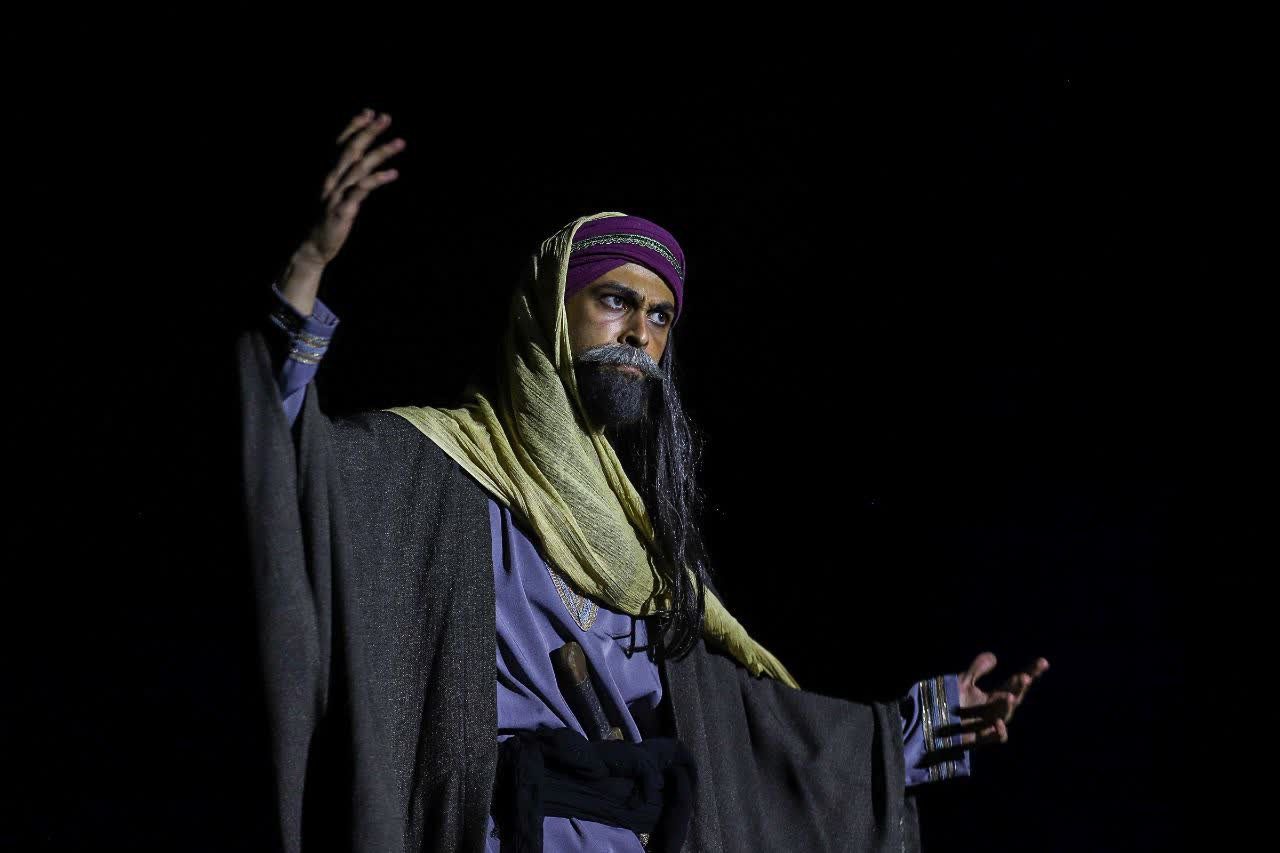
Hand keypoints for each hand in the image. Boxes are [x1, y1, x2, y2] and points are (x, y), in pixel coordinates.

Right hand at [295, 108, 405, 267]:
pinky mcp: (343, 210)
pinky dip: (377, 179)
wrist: (313, 247)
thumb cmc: (327, 219)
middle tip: (386, 117)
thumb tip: (365, 162)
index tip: (370, 112)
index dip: (354, 126)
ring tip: (400, 142)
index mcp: (329, 174)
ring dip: (381, 152)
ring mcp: (336, 194)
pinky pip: (362, 190)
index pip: (341, 143)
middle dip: (369, 132)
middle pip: (351, 149)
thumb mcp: (337, 194)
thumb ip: (349, 177)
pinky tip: (394, 174)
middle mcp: (331, 179)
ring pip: (360, 166)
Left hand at [949, 652, 1048, 749]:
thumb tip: (995, 656)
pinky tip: (997, 724)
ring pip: (1004, 715)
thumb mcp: (963, 682)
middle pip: (1013, 697)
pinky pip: (994, 738)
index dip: (1030, 673)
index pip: (1015, 684)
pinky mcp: (979, 739)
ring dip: (1006, 705)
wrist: (936, 725)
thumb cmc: (952, 704)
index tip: (1044, 662)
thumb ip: (977, 669)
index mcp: (995, 697)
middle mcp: (996, 711)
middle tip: (1024, 677)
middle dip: (1019, 688)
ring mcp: (989, 725)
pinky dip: (998, 732)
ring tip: (1009, 696)